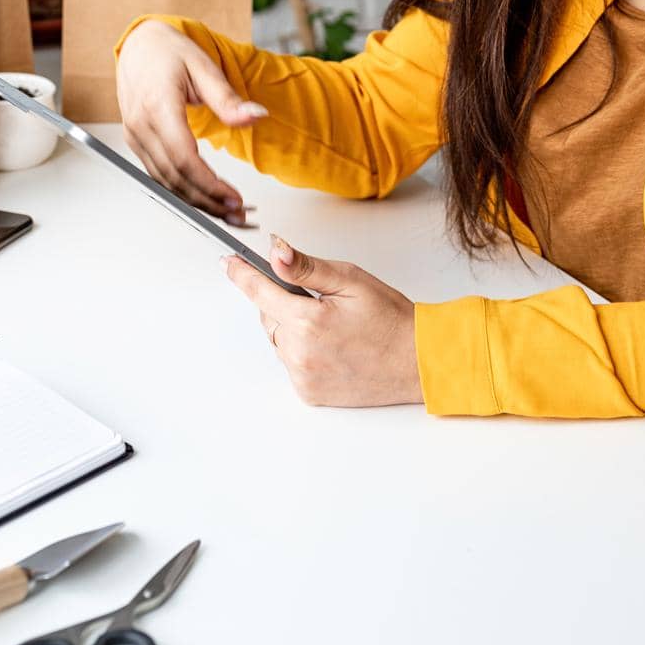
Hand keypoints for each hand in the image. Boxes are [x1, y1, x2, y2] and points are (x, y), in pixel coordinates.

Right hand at [116, 18, 265, 221]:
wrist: (140, 45)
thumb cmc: (169, 52)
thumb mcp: (205, 67)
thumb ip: (228, 98)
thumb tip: (256, 116)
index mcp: (157, 105)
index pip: (183, 157)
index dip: (209, 184)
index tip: (234, 197)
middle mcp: (141, 125)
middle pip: (174, 177)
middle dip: (207, 201)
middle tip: (238, 213)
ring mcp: (135, 136)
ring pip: (165, 182)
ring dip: (196, 202)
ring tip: (227, 212)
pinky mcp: (136, 142)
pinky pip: (158, 174)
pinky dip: (182, 190)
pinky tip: (204, 197)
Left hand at [222, 235, 423, 407]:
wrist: (417, 361)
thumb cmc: (390, 319)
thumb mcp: (351, 280)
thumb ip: (307, 267)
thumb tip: (275, 251)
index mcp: (308, 320)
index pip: (260, 291)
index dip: (242, 273)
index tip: (228, 262)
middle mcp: (299, 352)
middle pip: (269, 316)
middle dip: (284, 301)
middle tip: (319, 299)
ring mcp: (302, 376)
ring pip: (279, 340)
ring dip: (293, 328)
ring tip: (332, 326)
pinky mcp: (309, 393)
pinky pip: (291, 363)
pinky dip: (302, 351)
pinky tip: (331, 347)